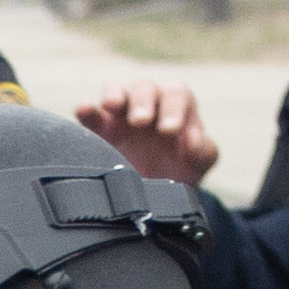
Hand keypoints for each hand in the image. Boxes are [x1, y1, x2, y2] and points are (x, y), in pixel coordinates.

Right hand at [70, 80, 218, 186]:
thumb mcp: (198, 166)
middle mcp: (149, 105)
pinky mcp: (100, 130)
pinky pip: (91, 113)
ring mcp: (122, 115)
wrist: (154, 200)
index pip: (177, 94)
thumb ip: (204, 152)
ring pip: (117, 91)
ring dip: (115, 96)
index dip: (173, 108)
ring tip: (113, 107)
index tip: (169, 131)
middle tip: (141, 122)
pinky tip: (84, 110)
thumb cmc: (179, 174)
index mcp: (177, 108)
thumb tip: (195, 141)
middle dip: (144, 102)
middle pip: (145, 88)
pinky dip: (87, 109)